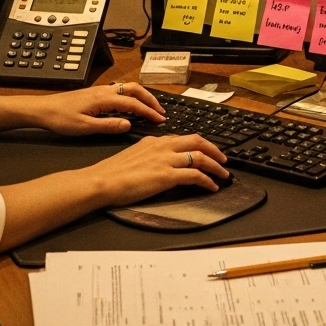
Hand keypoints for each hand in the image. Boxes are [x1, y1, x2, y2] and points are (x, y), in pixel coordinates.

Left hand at [26, 81, 166, 135]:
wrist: (43, 109)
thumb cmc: (60, 118)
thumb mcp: (85, 127)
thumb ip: (108, 126)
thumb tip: (128, 125)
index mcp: (103, 98)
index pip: (133, 103)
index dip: (148, 111)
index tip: (160, 120)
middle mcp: (104, 91)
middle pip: (134, 89)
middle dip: (150, 99)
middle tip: (160, 112)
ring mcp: (99, 90)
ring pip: (127, 88)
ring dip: (141, 96)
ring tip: (150, 108)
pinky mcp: (95, 93)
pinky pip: (119, 91)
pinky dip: (131, 96)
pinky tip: (131, 106)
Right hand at [86, 134, 229, 205]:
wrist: (102, 181)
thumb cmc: (112, 173)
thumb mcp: (133, 156)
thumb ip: (149, 156)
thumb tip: (158, 164)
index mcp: (154, 141)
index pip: (182, 138)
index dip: (198, 145)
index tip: (206, 151)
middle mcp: (162, 146)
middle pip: (197, 141)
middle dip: (214, 150)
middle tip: (223, 159)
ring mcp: (166, 160)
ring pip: (201, 157)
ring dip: (216, 166)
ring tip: (223, 175)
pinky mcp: (167, 175)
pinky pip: (195, 175)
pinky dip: (207, 181)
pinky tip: (211, 187)